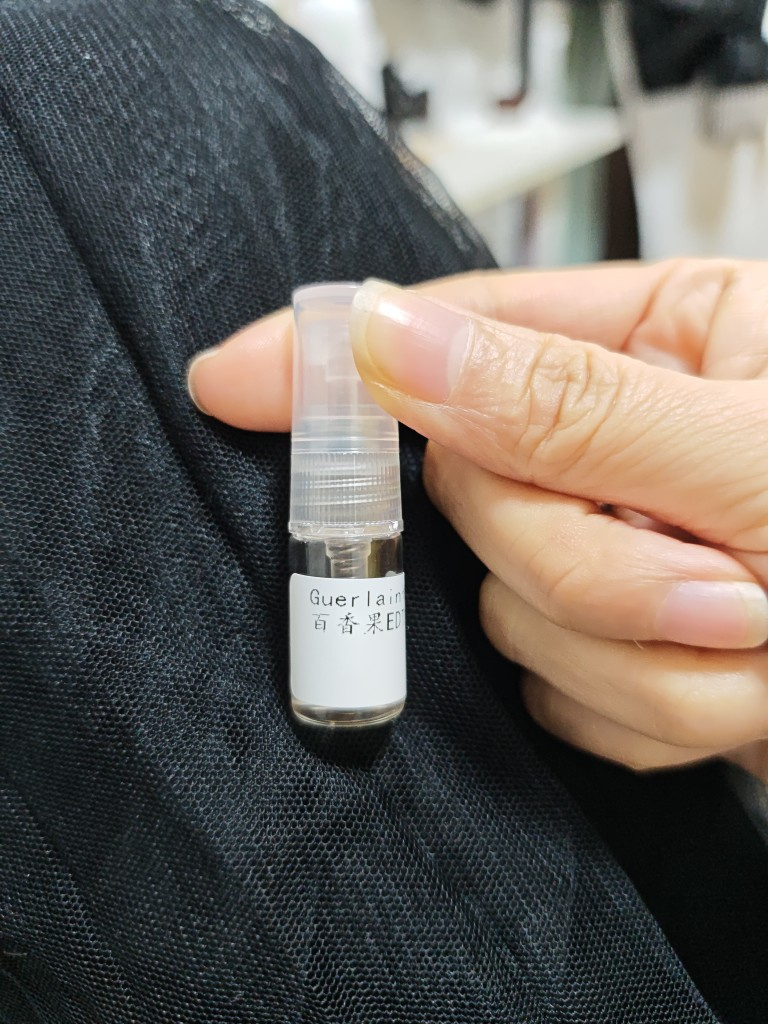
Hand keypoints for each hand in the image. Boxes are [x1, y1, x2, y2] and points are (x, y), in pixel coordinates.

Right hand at [187, 260, 767, 780]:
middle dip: (581, 561)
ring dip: (637, 653)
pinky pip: (558, 696)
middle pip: (480, 496)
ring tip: (757, 644)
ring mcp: (617, 553)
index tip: (235, 375)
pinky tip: (730, 693)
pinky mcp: (619, 653)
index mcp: (667, 341)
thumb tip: (398, 348)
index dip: (341, 357)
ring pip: (516, 612)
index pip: (461, 333)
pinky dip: (645, 713)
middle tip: (712, 583)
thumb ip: (569, 407)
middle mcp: (625, 444)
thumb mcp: (757, 459)